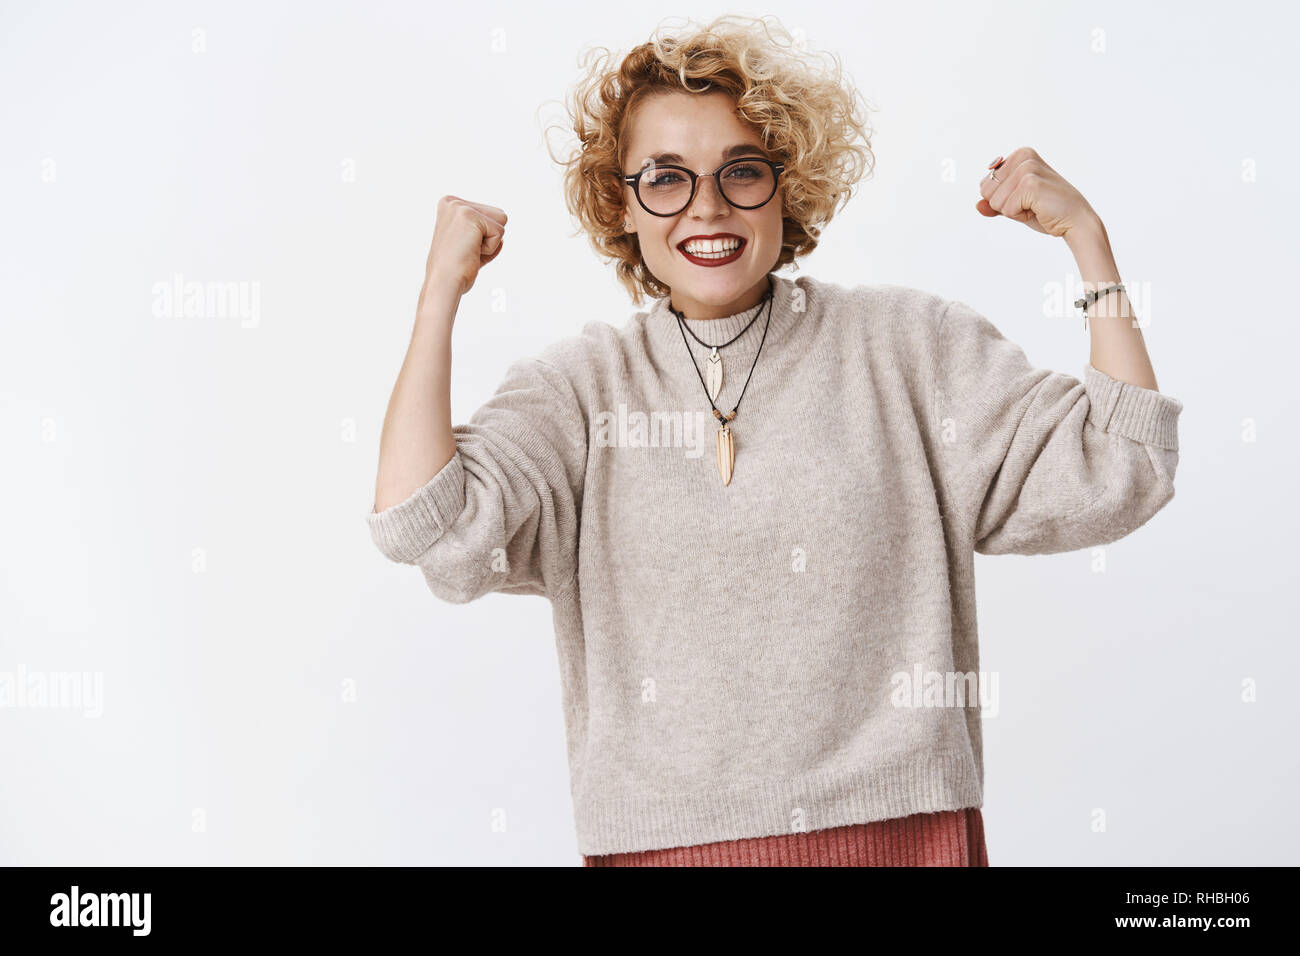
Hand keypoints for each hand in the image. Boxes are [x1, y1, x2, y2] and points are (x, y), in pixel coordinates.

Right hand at [421, 195, 507, 303]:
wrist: (444, 283)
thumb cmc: (454, 271)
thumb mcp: (469, 248)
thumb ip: (484, 239)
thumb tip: (502, 240)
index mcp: (449, 206)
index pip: (489, 215)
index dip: (483, 238)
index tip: (463, 247)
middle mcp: (452, 202)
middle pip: (498, 214)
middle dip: (489, 238)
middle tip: (467, 250)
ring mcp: (459, 207)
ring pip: (502, 220)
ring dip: (491, 242)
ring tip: (469, 250)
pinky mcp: (469, 216)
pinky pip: (499, 232)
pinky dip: (490, 248)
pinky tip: (471, 252)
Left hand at [976, 147, 1100, 240]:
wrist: (1075, 221)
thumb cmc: (1046, 211)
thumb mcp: (1014, 205)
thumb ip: (994, 203)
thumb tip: (977, 205)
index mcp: (1019, 155)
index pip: (985, 185)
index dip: (1003, 200)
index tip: (1026, 198)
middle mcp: (1023, 157)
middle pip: (986, 191)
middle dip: (1005, 205)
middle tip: (1030, 203)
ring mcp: (1027, 169)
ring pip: (995, 202)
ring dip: (1013, 211)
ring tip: (1036, 206)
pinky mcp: (1030, 184)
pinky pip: (1006, 209)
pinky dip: (1020, 216)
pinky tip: (1039, 209)